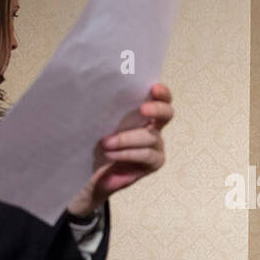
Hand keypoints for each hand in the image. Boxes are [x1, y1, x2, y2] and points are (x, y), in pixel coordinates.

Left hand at [67, 83, 173, 216]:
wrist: (92, 171)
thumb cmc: (95, 141)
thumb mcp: (99, 123)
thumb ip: (106, 109)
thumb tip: (96, 91)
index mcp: (144, 111)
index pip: (160, 97)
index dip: (161, 92)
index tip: (153, 88)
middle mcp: (154, 126)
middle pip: (167, 114)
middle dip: (157, 109)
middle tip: (142, 109)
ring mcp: (156, 145)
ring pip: (150, 137)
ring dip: (126, 139)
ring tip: (106, 143)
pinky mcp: (154, 162)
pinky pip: (145, 155)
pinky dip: (126, 153)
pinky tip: (110, 154)